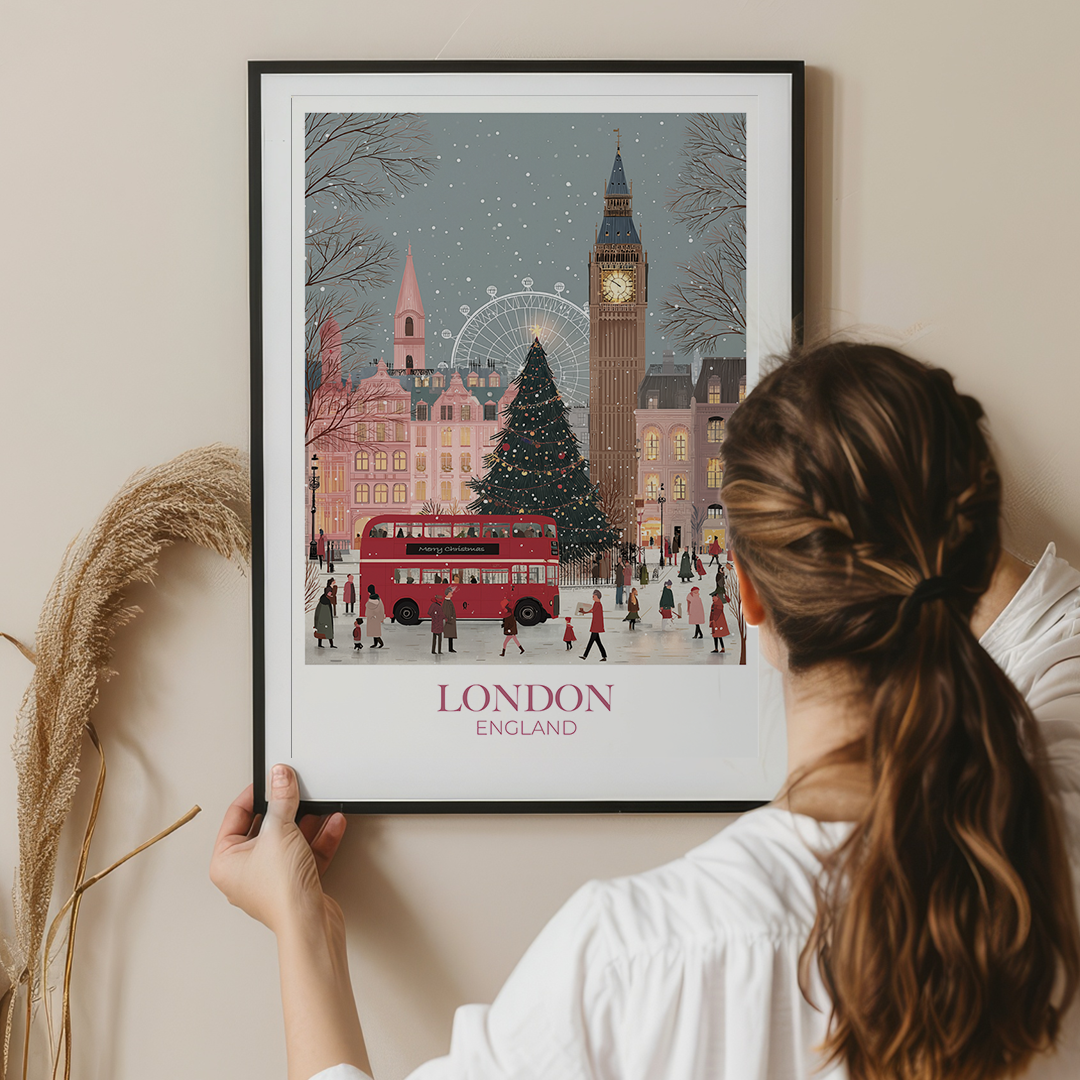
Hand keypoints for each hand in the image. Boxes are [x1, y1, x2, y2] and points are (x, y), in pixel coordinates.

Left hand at [210, 765, 346, 937]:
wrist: (309, 924)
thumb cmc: (281, 892)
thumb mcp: (280, 831)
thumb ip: (282, 800)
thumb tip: (279, 778)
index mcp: (226, 862)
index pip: (236, 817)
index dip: (255, 794)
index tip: (271, 779)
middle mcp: (245, 872)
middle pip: (266, 828)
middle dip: (286, 809)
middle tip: (295, 790)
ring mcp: (272, 879)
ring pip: (289, 840)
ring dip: (307, 822)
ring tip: (320, 805)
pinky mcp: (295, 884)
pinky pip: (306, 853)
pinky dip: (319, 838)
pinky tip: (332, 824)